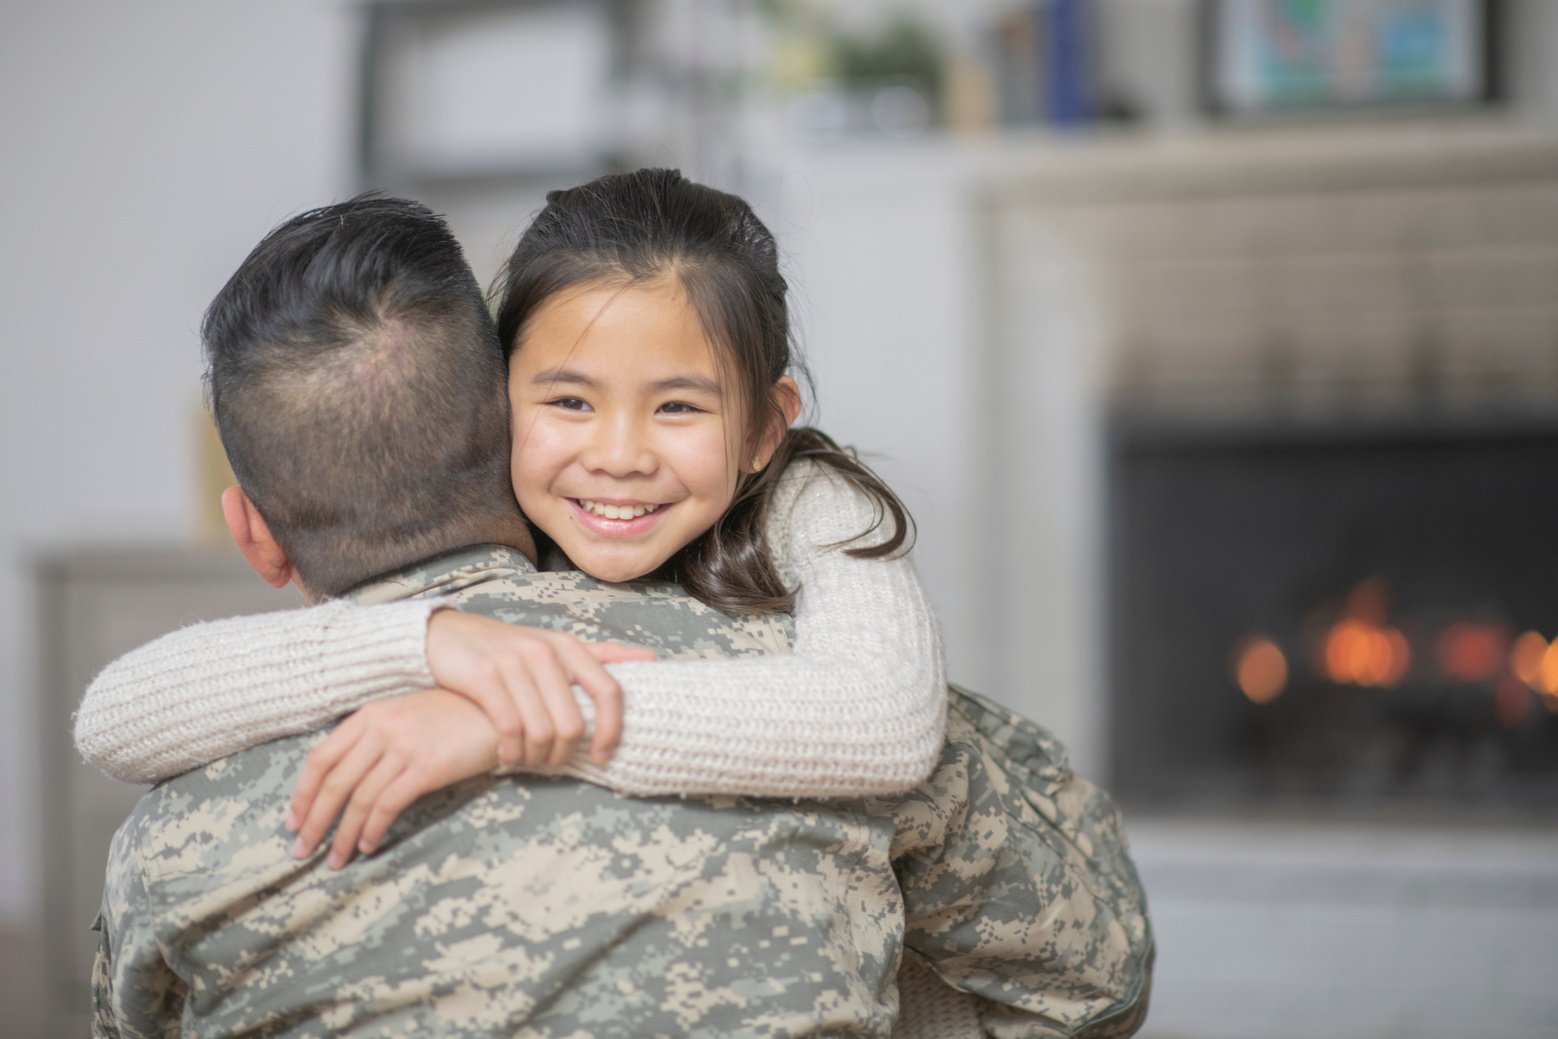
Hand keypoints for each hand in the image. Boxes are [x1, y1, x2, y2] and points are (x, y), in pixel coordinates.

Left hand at [285, 690, 498, 868]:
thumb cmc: (455, 717)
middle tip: (301, 850)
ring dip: (343, 835)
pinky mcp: (426, 767)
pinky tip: (368, 845)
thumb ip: (375, 737)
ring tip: (335, 860)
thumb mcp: (407, 714)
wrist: (501, 713)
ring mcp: (404, 747)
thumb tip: (344, 778)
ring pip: (359, 799)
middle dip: (314, 822)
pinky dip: (372, 829)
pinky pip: (388, 805)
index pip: (321, 758)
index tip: (293, 821)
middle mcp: (382, 728)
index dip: (302, 794)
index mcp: (370, 714)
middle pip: (334, 783)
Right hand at [425, 611, 655, 767]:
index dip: (612, 729)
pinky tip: (507, 755)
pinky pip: (510, 729)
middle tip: (553, 763)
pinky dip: (512, 752)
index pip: (609, 691)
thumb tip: (651, 659)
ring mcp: (514, 662)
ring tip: (529, 760)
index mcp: (569, 646)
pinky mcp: (484, 676)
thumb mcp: (555, 646)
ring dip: (537, 757)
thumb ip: (600, 655)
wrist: (447, 636)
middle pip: (573, 723)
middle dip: (565, 754)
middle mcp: (546, 651)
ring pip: (542, 731)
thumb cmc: (508, 650)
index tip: (604, 756)